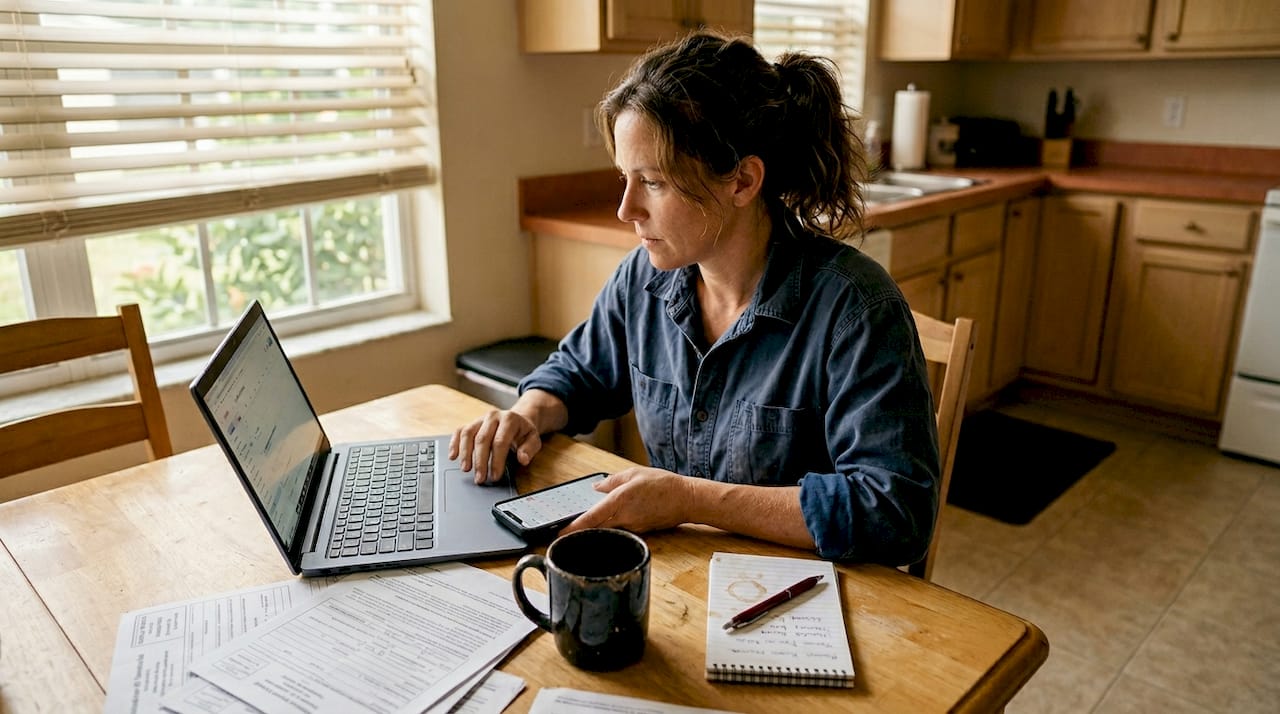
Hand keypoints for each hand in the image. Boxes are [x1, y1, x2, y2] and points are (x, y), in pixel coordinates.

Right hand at [449, 409, 542, 483]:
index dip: (496, 461)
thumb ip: (530, 449)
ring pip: (468, 434)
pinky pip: (459, 431)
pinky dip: (454, 443)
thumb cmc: (523, 433)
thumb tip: (523, 459)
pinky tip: (453, 456)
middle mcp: (493, 416)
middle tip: (480, 478)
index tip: (495, 476)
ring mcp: (480, 419)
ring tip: (465, 469)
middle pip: (482, 439)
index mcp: (509, 419)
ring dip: (465, 453)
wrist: (517, 420)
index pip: (500, 441)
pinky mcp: (472, 423)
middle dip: (480, 461)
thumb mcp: (533, 439)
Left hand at [561, 467, 693, 534]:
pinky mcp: (640, 531)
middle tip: (565, 531)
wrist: (687, 500)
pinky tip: (612, 521)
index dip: (575, 527)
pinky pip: (621, 529)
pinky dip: (613, 526)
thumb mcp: (635, 473)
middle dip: (581, 530)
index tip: (560, 533)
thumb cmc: (663, 484)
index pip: (592, 517)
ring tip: (586, 524)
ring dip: (598, 527)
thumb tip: (596, 487)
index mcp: (621, 500)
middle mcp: (625, 517)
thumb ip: (612, 481)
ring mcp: (633, 526)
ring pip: (608, 529)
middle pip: (596, 528)